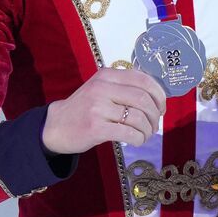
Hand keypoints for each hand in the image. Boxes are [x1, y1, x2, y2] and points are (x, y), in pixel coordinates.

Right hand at [42, 67, 166, 153]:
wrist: (56, 126)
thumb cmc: (85, 108)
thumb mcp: (101, 88)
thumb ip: (124, 87)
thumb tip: (158, 97)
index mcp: (107, 75)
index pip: (143, 80)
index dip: (159, 95)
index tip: (161, 107)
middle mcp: (102, 88)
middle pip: (143, 99)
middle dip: (155, 115)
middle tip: (155, 125)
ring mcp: (97, 108)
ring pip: (137, 117)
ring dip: (148, 129)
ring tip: (145, 134)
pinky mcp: (95, 128)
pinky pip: (128, 133)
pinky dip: (139, 138)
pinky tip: (137, 140)